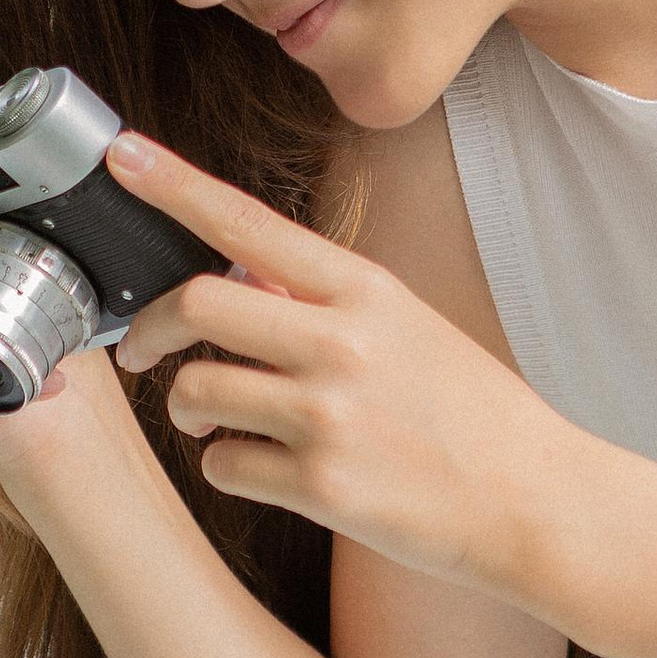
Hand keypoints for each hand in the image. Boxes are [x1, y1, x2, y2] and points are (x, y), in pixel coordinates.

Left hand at [110, 131, 566, 583]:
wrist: (535, 501)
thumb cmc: (471, 413)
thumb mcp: (407, 325)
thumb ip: (323, 298)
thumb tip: (238, 273)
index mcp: (366, 289)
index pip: (248, 220)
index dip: (173, 184)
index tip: (120, 157)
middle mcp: (343, 342)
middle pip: (196, 303)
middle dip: (147, 329)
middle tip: (142, 350)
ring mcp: (329, 415)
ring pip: (196, 391)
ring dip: (189, 409)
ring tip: (222, 421)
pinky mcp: (320, 486)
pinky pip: (222, 467)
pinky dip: (229, 467)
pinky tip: (271, 470)